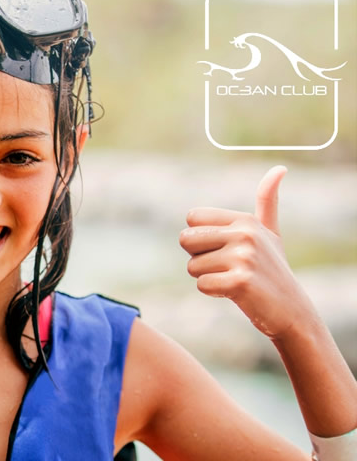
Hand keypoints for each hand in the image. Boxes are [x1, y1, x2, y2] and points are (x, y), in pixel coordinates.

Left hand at [178, 166, 314, 338]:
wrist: (291, 309)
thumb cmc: (272, 269)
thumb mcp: (270, 232)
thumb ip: (268, 201)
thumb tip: (279, 169)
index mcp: (246, 220)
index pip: (192, 218)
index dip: (201, 238)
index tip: (224, 248)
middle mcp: (245, 234)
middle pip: (186, 239)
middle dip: (199, 257)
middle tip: (226, 266)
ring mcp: (244, 258)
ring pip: (192, 266)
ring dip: (208, 277)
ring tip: (234, 279)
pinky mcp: (239, 282)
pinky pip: (201, 285)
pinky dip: (213, 291)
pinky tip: (234, 292)